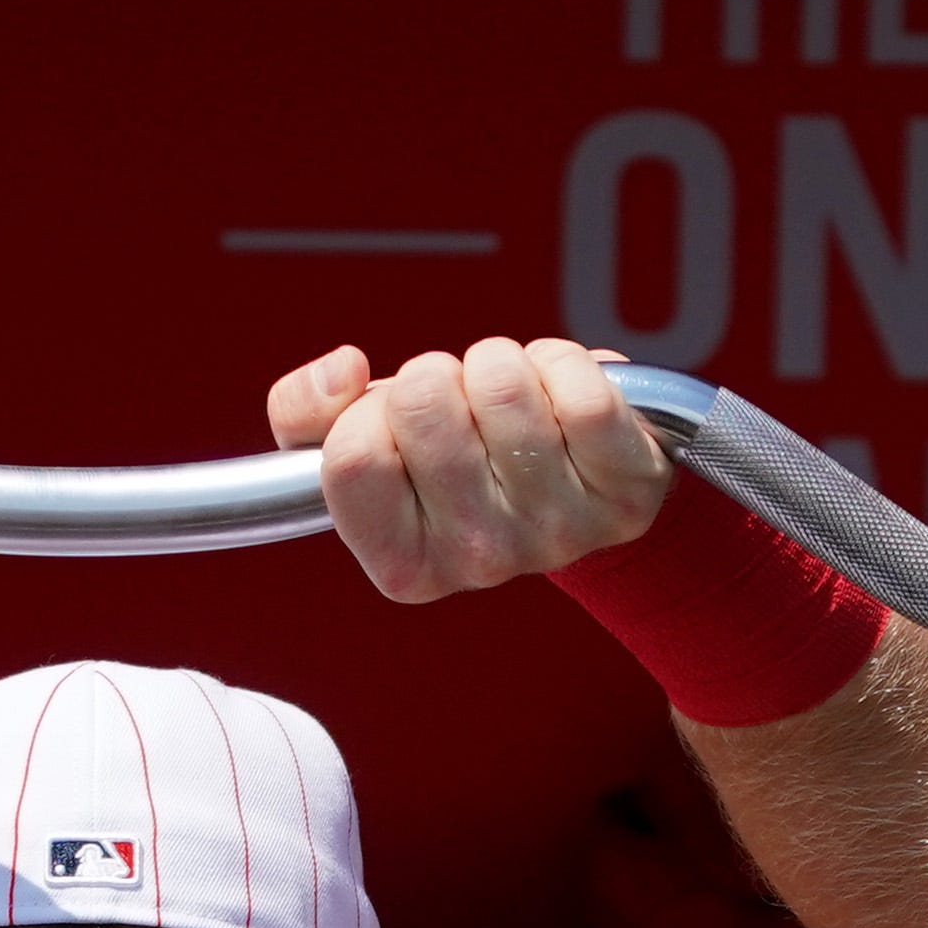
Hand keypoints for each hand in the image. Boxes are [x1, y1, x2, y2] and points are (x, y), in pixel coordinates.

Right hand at [267, 337, 668, 603]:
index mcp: (402, 564)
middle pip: (423, 404)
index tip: (397, 423)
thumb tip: (342, 373)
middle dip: (438, 378)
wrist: (567, 485)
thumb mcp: (358, 442)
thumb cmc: (454, 459)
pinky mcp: (623, 494)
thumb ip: (304, 411)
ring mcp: (556, 533)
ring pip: (501, 387)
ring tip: (510, 400)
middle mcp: (478, 562)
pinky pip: (580, 391)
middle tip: (461, 407)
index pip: (353, 457)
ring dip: (501, 364)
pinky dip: (564, 363)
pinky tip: (559, 392)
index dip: (370, 413)